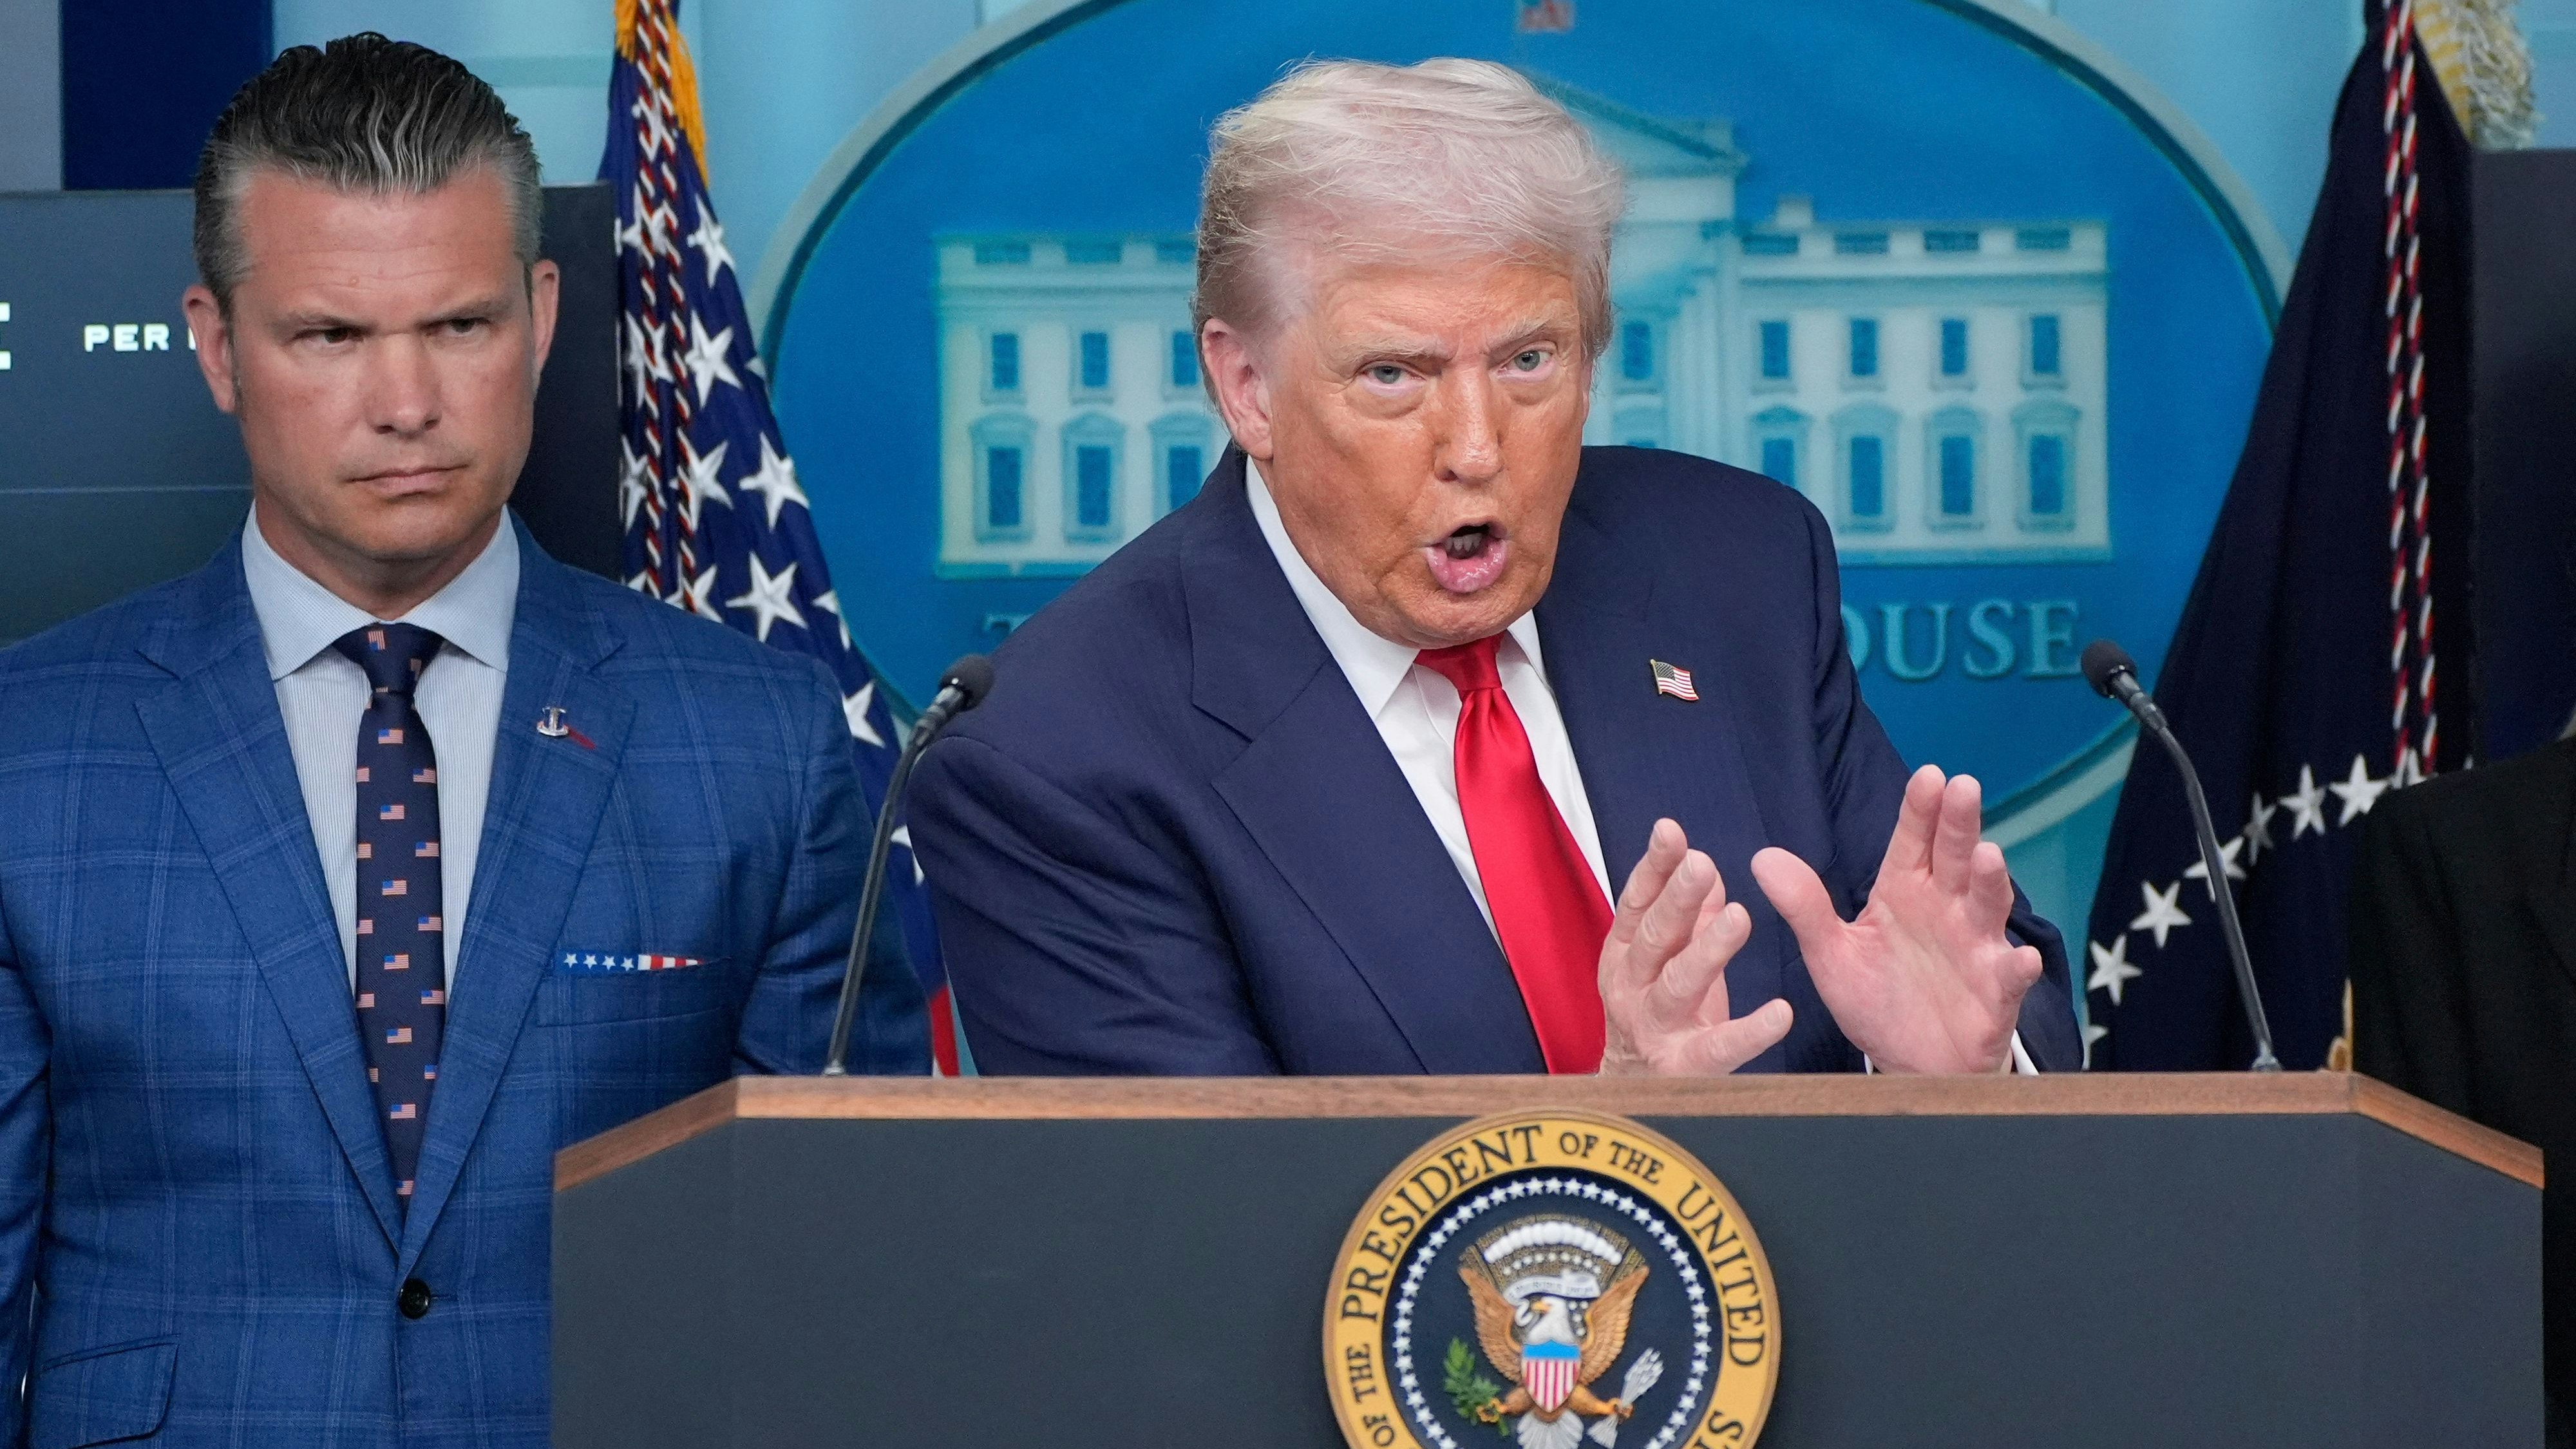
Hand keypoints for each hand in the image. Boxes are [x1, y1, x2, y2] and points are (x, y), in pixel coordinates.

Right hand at [1597, 819, 1794, 1075]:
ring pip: (1679, 984)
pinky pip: (1720, 1047)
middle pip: (1655, 937)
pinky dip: (1751, 1031)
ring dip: (1708, 950)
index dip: (1653, 867)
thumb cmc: (1658, 1014)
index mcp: (1625, 954)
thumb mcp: (1666, 960)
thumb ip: (1687, 917)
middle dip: (1678, 899)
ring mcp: (1655, 1028)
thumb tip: (1706, 867)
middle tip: (1703, 866)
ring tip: (1739, 918)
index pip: (1637, 903)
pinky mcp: (1684, 1066)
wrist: (1633, 1091)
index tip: (1670, 832)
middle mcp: (1632, 987)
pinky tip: (1780, 1013)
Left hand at [1750, 765, 2040, 1074]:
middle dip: (1959, 824)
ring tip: (1989, 856)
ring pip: (1988, 907)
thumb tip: (1762, 858)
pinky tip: (2021, 959)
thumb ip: (1804, 907)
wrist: (1909, 1062)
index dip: (1920, 810)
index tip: (1928, 775)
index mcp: (1905, 892)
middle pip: (1955, 858)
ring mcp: (1975, 948)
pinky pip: (2008, 978)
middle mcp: (1946, 909)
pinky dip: (2016, 968)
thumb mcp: (1831, 954)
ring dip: (1991, 882)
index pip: (1912, 842)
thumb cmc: (1876, 998)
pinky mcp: (1994, 994)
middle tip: (1963, 787)